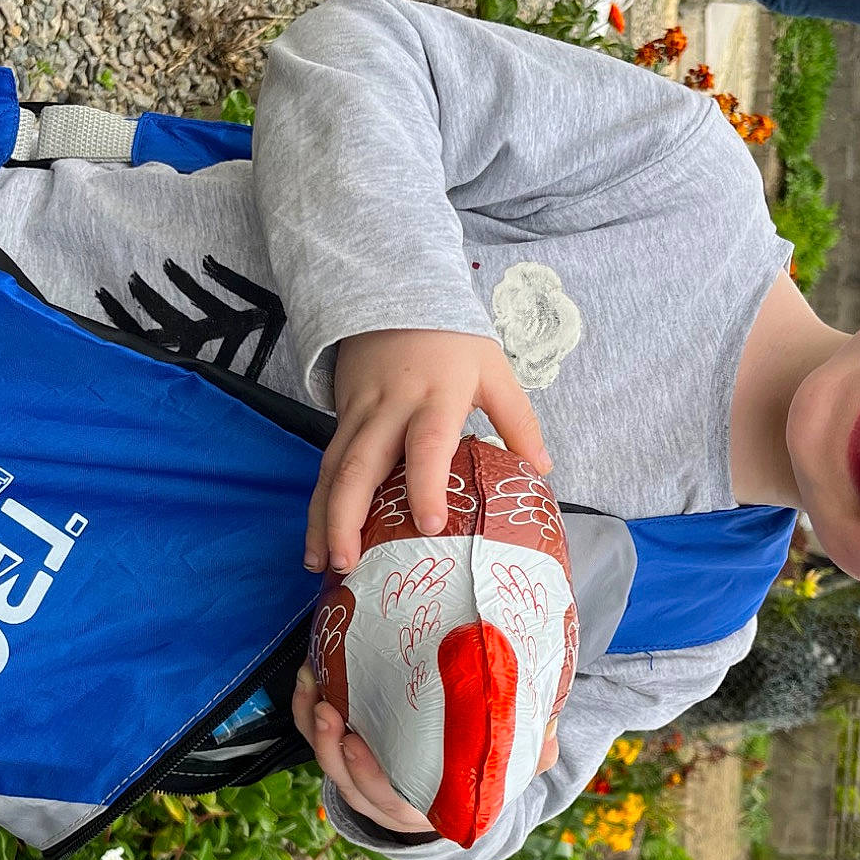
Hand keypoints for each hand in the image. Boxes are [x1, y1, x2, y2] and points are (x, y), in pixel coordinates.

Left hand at [293, 665, 562, 833]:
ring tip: (312, 688)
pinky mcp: (348, 747)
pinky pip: (318, 737)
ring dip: (312, 727)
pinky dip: (306, 710)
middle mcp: (388, 801)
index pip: (388, 803)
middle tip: (328, 710)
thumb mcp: (511, 761)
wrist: (462, 765)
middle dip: (329, 748)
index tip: (354, 744)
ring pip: (327, 762)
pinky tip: (310, 675)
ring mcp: (364, 776)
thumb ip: (528, 754)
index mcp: (424, 809)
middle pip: (347, 784)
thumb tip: (548, 742)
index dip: (367, 777)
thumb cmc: (487, 762)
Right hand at [305, 328, 551, 574]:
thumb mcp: (493, 371)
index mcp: (434, 399)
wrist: (394, 296)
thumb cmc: (451, 341)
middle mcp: (388, 410)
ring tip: (319, 563)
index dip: (427, 485)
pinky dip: (318, 503)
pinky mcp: (340, 417)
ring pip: (331, 470)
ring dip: (322, 518)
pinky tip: (317, 538)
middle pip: (358, 467)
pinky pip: (325, 465)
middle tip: (348, 564)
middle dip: (347, 518)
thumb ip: (518, 420)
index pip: (428, 446)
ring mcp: (357, 414)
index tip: (430, 525)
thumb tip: (541, 470)